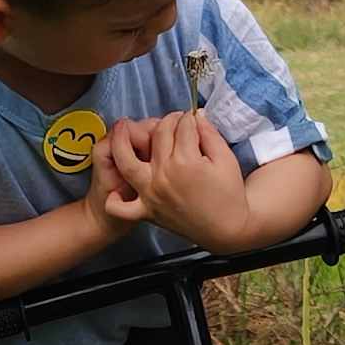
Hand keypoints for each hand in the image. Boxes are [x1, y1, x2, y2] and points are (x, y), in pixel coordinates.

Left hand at [100, 105, 255, 248]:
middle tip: (176, 122)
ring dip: (120, 141)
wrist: (226, 229)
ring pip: (127, 162)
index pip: (183, 126)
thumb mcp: (225, 159)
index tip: (193, 117)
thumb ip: (209, 134)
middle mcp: (163, 175)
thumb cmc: (229, 195)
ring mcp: (152, 194)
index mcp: (185, 162)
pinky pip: (122, 208)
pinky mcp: (147, 211)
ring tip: (121, 127)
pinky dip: (114, 201)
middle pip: (158, 135)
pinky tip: (116, 190)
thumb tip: (196, 115)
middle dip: (168, 121)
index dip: (189, 117)